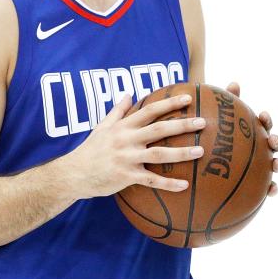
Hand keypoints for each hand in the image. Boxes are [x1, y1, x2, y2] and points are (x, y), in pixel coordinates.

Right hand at [63, 93, 205, 198]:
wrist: (74, 173)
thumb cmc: (90, 150)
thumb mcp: (101, 127)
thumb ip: (117, 111)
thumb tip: (128, 94)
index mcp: (123, 126)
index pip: (149, 110)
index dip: (169, 103)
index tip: (188, 98)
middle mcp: (126, 140)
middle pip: (158, 129)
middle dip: (182, 124)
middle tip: (203, 122)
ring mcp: (127, 158)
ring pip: (158, 154)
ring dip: (181, 153)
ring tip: (201, 151)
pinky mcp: (126, 176)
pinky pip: (151, 181)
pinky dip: (168, 184)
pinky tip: (185, 185)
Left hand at [226, 82, 277, 195]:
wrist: (215, 173)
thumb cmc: (219, 143)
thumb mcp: (220, 125)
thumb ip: (227, 106)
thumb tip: (234, 83)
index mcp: (255, 134)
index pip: (264, 124)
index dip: (266, 120)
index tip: (262, 115)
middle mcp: (263, 149)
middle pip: (277, 143)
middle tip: (272, 140)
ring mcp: (263, 167)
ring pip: (276, 165)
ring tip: (276, 164)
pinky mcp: (260, 185)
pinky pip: (268, 188)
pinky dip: (273, 189)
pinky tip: (271, 190)